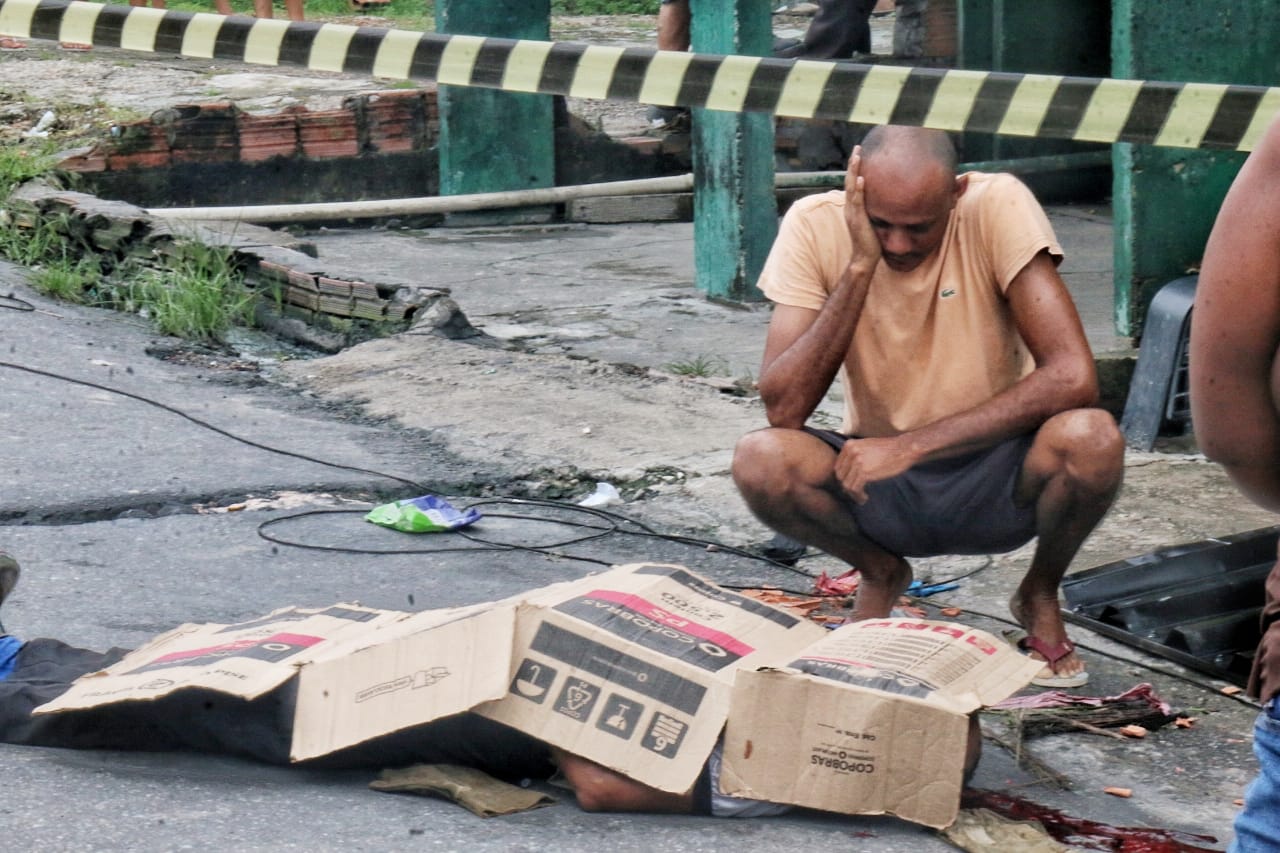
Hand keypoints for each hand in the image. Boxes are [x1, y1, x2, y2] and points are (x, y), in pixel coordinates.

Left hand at [834, 435, 918, 503]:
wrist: (904, 449)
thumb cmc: (889, 449)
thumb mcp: (866, 446)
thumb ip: (854, 455)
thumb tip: (846, 472)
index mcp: (849, 445)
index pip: (838, 466)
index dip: (843, 478)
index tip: (850, 485)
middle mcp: (851, 452)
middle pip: (841, 476)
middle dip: (847, 486)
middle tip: (855, 493)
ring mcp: (857, 462)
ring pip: (847, 484)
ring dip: (853, 494)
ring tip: (860, 497)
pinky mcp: (864, 472)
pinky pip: (855, 488)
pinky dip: (858, 496)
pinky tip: (864, 498)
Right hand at [843, 146, 881, 270]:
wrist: (864, 258)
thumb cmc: (872, 241)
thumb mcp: (874, 220)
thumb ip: (876, 209)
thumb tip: (888, 200)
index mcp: (853, 206)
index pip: (853, 183)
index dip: (855, 168)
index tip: (860, 154)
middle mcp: (850, 207)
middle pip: (849, 180)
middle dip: (853, 164)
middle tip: (857, 148)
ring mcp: (852, 212)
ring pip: (851, 187)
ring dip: (854, 171)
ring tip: (857, 156)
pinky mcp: (857, 219)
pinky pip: (858, 201)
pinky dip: (859, 189)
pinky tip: (863, 178)